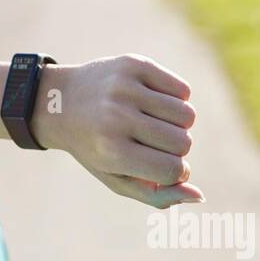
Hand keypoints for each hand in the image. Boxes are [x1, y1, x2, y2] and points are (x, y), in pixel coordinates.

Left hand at [33, 54, 202, 208]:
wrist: (60, 102)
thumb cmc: (95, 147)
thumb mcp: (117, 178)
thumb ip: (158, 195)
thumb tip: (199, 196)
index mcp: (111, 151)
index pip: (172, 170)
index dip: (175, 173)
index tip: (163, 168)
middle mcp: (117, 117)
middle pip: (183, 142)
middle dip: (176, 148)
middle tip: (152, 143)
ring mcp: (125, 88)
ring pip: (187, 115)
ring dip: (178, 124)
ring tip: (154, 122)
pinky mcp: (134, 64)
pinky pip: (183, 90)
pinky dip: (176, 100)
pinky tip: (153, 102)